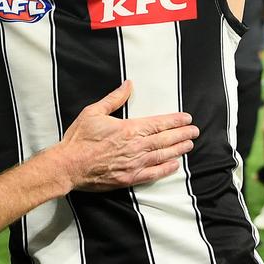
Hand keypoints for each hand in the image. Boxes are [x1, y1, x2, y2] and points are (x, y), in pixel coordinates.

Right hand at [57, 80, 198, 190]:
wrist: (68, 165)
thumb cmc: (79, 138)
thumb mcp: (94, 112)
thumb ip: (114, 99)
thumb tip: (128, 85)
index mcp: (129, 129)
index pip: (159, 123)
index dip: (175, 121)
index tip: (187, 118)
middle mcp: (136, 147)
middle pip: (165, 139)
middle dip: (182, 134)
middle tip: (195, 131)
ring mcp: (134, 164)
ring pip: (163, 156)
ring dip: (178, 149)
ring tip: (189, 145)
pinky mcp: (129, 178)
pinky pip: (153, 174)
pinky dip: (166, 169)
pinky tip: (175, 165)